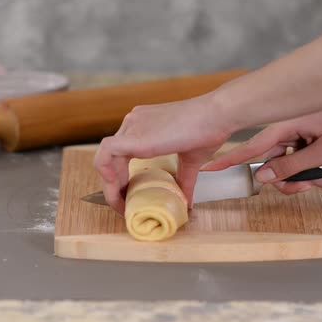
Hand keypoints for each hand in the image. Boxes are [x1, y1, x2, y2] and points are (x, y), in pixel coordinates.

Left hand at [94, 93, 231, 213]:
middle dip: (114, 185)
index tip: (130, 196)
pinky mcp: (133, 136)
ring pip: (105, 158)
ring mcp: (132, 126)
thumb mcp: (191, 160)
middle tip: (124, 206)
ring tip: (120, 203)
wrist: (216, 115)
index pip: (122, 153)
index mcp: (145, 124)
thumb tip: (187, 202)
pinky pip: (105, 154)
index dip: (122, 177)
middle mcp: (134, 122)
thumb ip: (183, 179)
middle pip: (112, 158)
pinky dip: (105, 173)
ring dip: (109, 184)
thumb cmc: (208, 130)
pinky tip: (116, 189)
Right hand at [202, 98, 321, 193]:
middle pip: (278, 165)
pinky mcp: (318, 136)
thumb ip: (291, 167)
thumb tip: (264, 177)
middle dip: (296, 180)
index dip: (228, 160)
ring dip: (318, 177)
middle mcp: (291, 130)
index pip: (248, 148)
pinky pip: (313, 160)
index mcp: (284, 128)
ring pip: (299, 166)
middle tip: (314, 184)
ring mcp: (305, 134)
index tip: (208, 168)